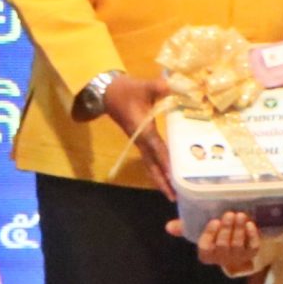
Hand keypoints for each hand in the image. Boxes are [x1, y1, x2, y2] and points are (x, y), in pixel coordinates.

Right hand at [100, 75, 174, 199]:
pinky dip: (158, 168)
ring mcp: (139, 141)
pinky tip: (167, 176)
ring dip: (160, 179)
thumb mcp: (143, 86)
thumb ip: (157, 86)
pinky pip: (150, 158)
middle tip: (174, 197)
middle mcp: (141, 140)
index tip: (174, 177)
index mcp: (143, 129)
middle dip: (162, 181)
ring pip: (150, 164)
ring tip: (173, 194)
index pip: (157, 148)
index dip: (165, 161)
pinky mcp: (140, 140)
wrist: (108, 92)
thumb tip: (171, 86)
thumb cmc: (126, 90)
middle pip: (152, 165)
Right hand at [167, 210, 262, 275]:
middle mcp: (221, 258)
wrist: (234, 251)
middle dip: (226, 230)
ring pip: (238, 245)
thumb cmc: (213, 238)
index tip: (213, 221)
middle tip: (228, 214)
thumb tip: (169, 226)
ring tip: (240, 215)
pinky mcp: (250, 253)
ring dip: (239, 230)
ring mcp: (237, 257)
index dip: (209, 235)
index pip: (205, 248)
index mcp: (206, 254)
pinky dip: (252, 236)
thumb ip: (184, 228)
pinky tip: (250, 224)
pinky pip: (253, 247)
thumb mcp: (199, 232)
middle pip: (222, 246)